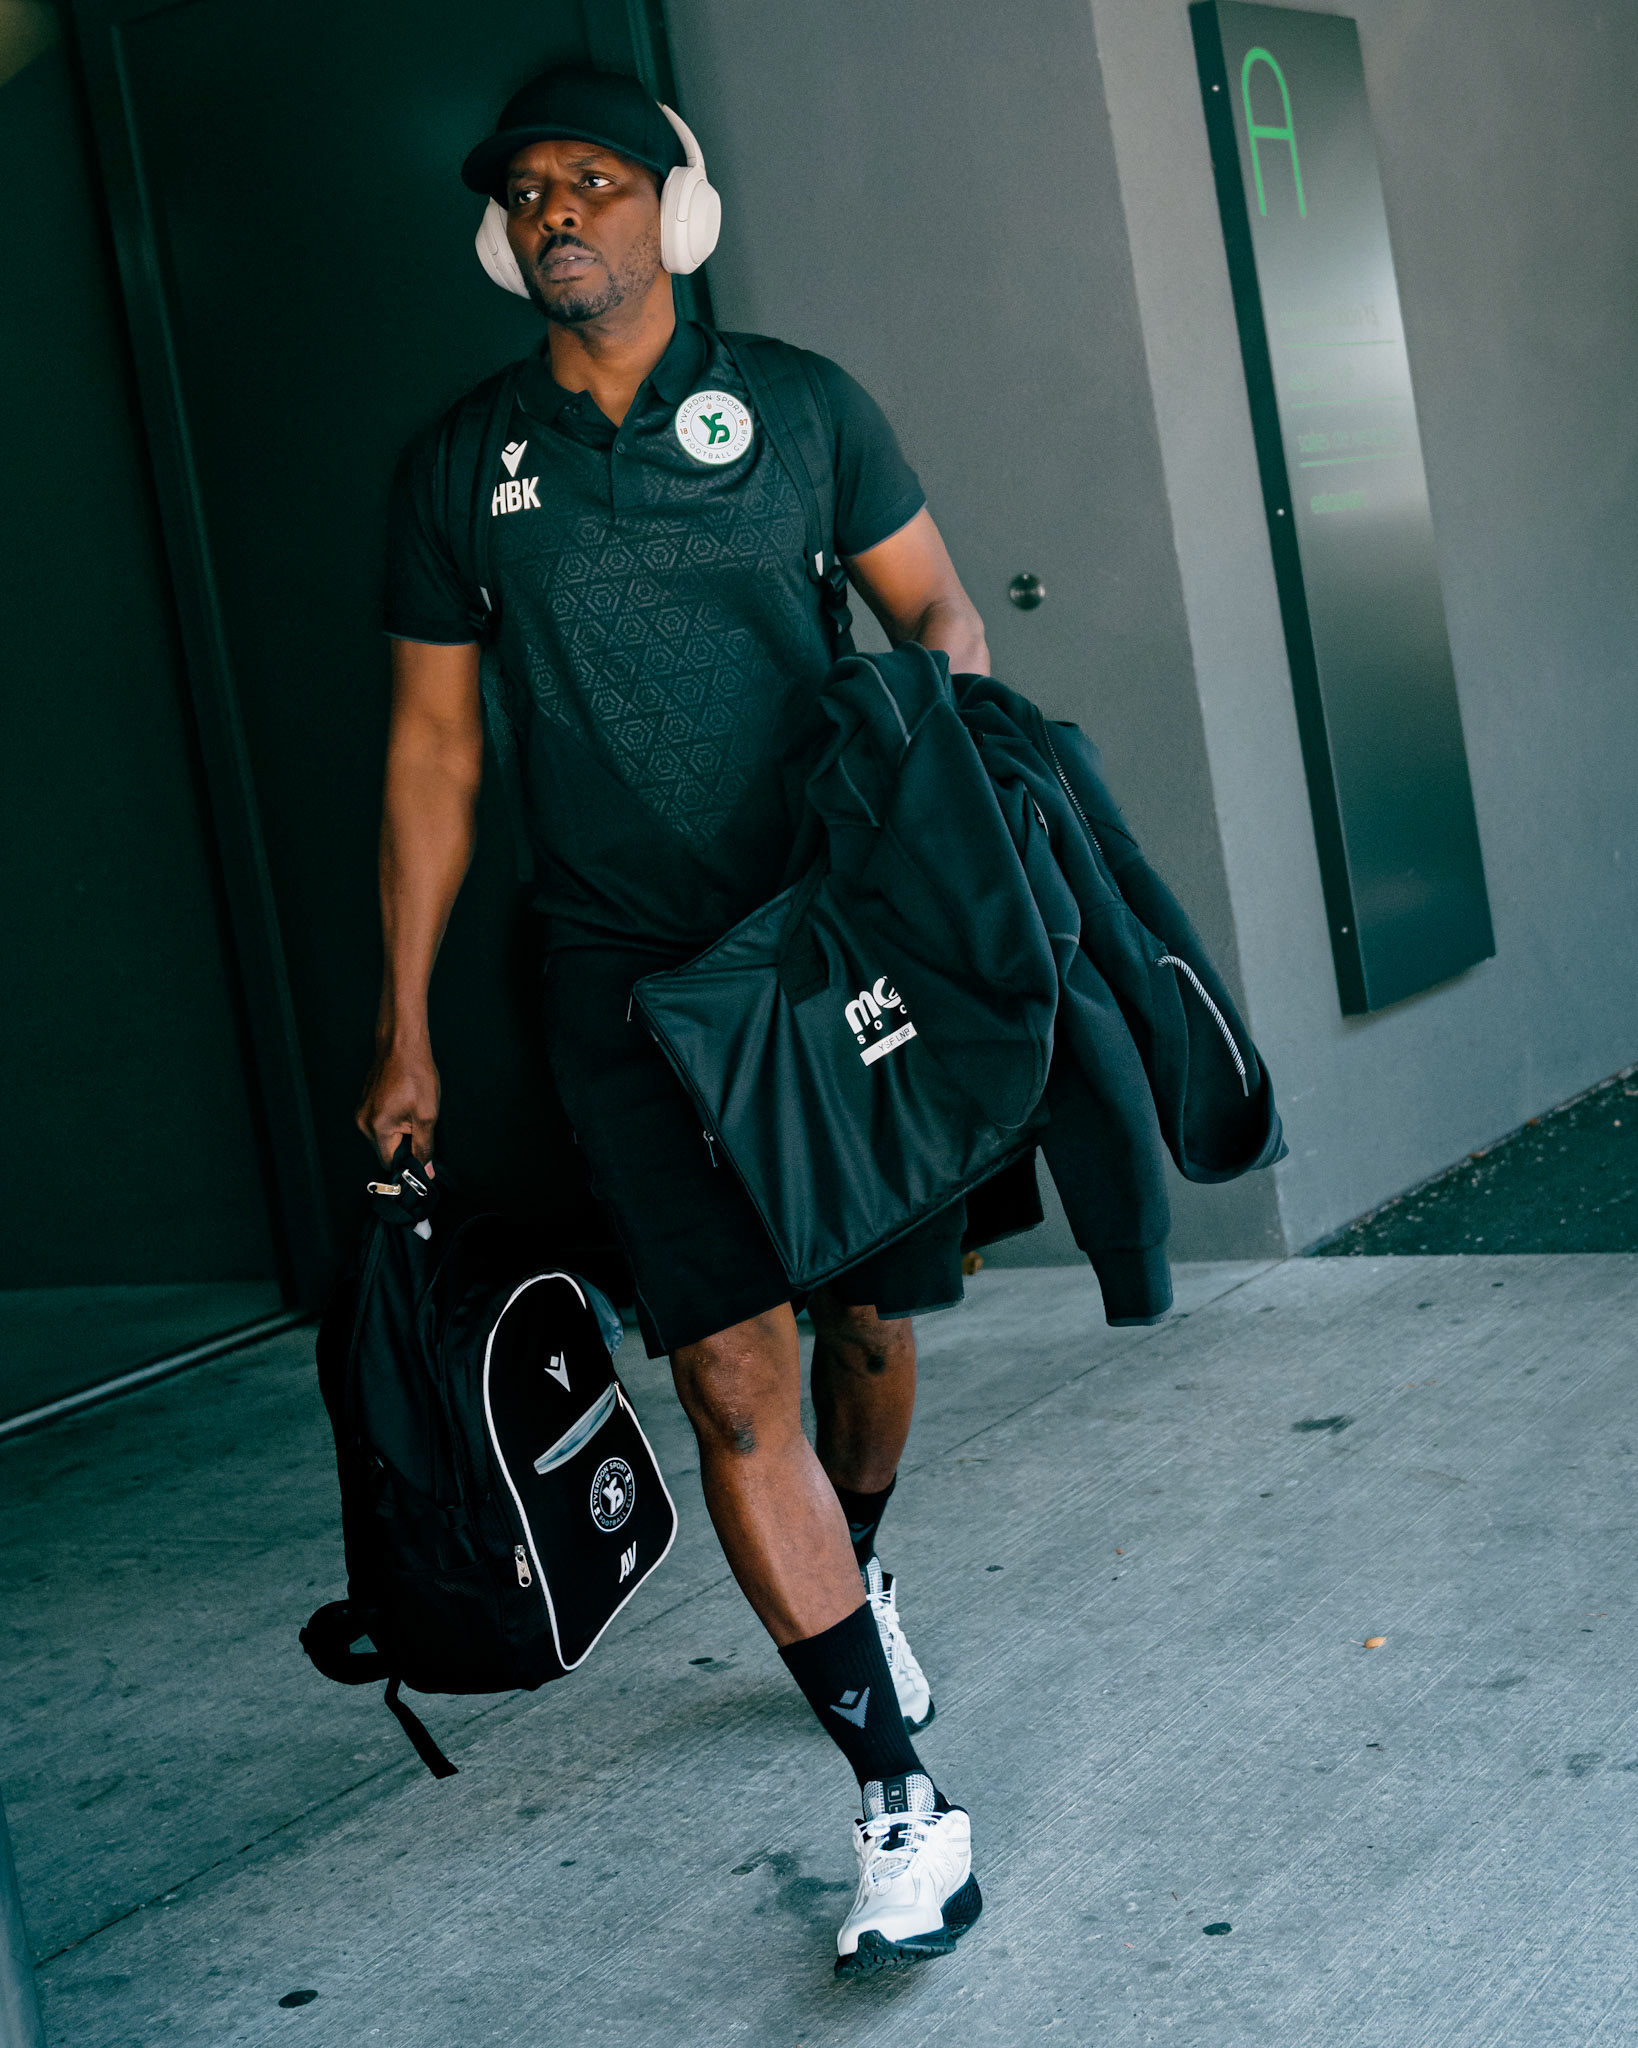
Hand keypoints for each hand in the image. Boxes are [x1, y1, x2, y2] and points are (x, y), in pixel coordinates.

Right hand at [356, 1039, 439, 1166]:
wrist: (403, 1045)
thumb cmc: (415, 1075)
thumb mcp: (426, 1115)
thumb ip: (424, 1146)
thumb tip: (425, 1169)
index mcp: (376, 1128)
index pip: (390, 1162)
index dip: (407, 1164)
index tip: (421, 1158)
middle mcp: (363, 1122)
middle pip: (386, 1149)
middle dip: (405, 1143)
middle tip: (419, 1123)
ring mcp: (362, 1111)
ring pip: (384, 1135)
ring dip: (400, 1130)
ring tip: (412, 1109)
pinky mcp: (365, 1102)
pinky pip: (381, 1121)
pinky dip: (395, 1118)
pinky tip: (405, 1102)